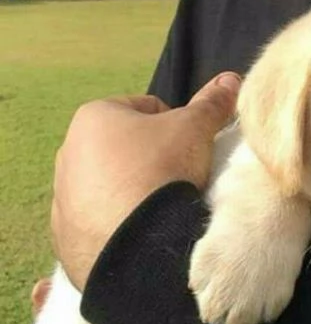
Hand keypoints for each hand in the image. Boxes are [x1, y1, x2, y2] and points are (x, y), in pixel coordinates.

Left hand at [51, 72, 240, 291]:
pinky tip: (140, 232)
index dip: (176, 126)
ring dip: (131, 192)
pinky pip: (98, 222)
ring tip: (159, 210)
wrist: (140, 243)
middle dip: (150, 160)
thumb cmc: (163, 171)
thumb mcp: (195, 130)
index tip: (191, 149)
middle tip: (178, 180)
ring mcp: (64, 197)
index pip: (145, 109)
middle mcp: (69, 153)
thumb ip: (211, 105)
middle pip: (123, 149)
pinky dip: (118, 224)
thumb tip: (232, 79)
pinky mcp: (66, 235)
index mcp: (94, 117)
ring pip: (108, 187)